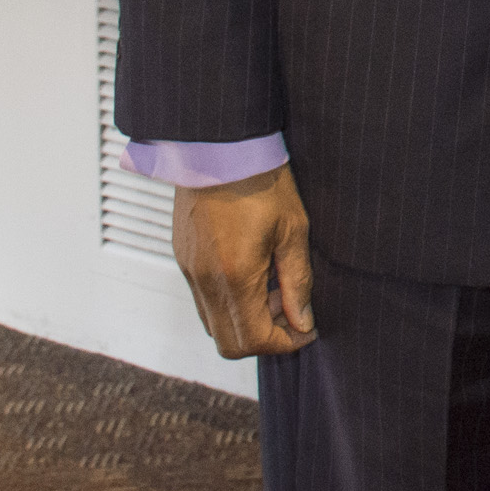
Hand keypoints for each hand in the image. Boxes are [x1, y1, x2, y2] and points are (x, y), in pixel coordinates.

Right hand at [170, 162, 317, 357]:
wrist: (220, 147)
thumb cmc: (260, 180)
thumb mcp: (293, 230)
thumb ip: (297, 281)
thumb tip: (302, 320)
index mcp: (234, 277)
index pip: (253, 340)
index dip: (284, 343)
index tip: (306, 329)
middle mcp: (204, 281)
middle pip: (229, 343)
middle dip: (264, 338)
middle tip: (291, 310)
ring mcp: (189, 271)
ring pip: (213, 324)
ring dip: (245, 321)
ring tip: (273, 287)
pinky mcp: (183, 259)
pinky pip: (203, 301)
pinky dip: (228, 303)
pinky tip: (253, 273)